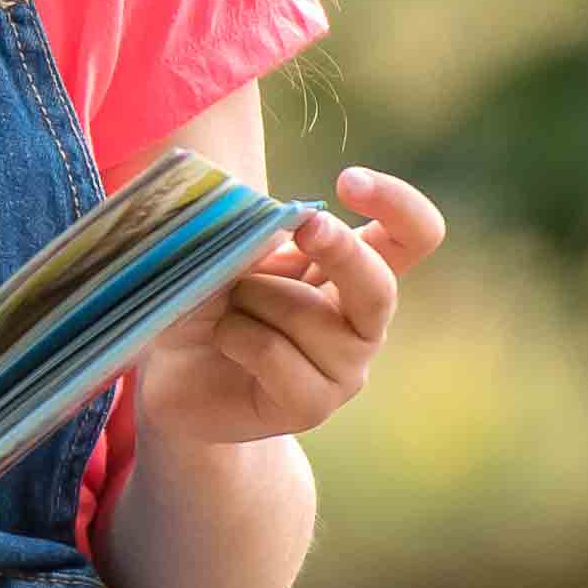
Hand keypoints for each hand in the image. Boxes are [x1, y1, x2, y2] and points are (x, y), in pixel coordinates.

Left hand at [132, 170, 448, 450]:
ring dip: (253, 297)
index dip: (398, 205)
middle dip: (338, 250)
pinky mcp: (311, 406)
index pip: (415, 236)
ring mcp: (344, 369)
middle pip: (380, 285)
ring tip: (227, 306)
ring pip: (308, 316)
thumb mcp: (229, 252)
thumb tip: (290, 221)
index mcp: (356, 271)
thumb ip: (261, 232)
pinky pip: (273, 353)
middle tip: (302, 229)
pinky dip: (235, 334)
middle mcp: (363, 322)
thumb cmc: (209, 302)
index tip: (348, 181)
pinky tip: (223, 340)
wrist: (173, 377)